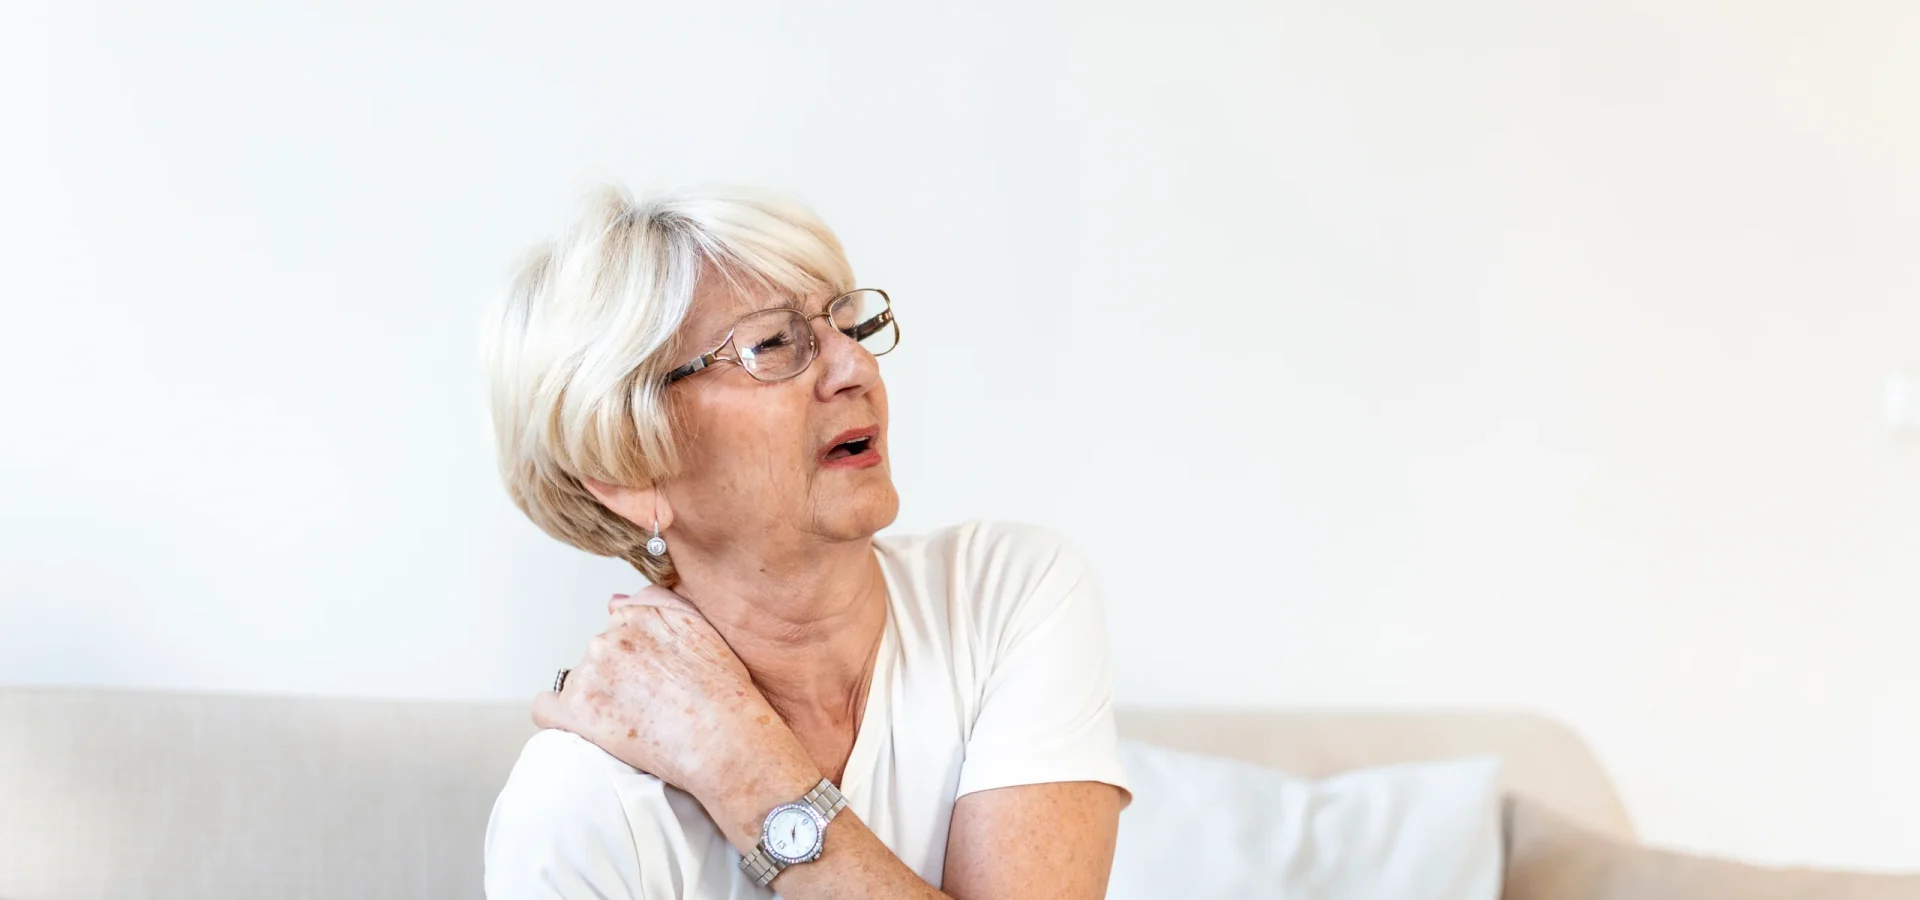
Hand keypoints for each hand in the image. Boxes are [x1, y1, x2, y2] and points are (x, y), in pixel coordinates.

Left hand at [534, 586, 817, 813]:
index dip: (636, 655)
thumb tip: (615, 602)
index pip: (619, 625)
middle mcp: (611, 636)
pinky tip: (583, 726)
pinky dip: (558, 716)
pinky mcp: (577, 711)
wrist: (723, 740)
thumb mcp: (703, 628)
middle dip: (618, 676)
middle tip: (649, 703)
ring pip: (580, 681)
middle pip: (600, 653)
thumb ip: (659, 602)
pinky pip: (545, 708)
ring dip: (598, 698)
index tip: (653, 677)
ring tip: (635, 721)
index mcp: (640, 613)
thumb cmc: (724, 692)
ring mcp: (590, 673)